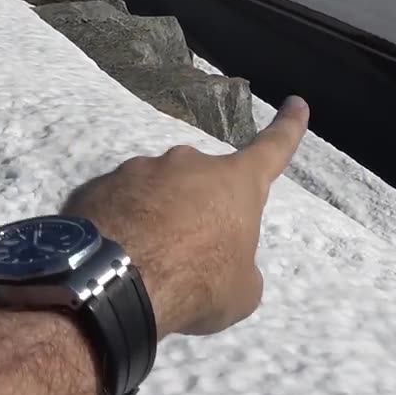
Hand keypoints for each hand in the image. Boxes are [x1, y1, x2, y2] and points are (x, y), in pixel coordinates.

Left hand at [63, 96, 309, 337]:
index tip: (296, 104)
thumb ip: (238, 267)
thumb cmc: (196, 282)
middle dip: (199, 211)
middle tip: (187, 255)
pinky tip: (114, 257)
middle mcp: (189, 164)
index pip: (271, 150)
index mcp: (235, 183)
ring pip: (157, 192)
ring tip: (145, 262)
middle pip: (203, 183)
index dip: (287, 129)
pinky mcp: (100, 184)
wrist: (113, 281)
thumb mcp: (240, 290)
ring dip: (157, 218)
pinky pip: (120, 204)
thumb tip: (224, 263)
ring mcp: (141, 169)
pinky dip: (122, 224)